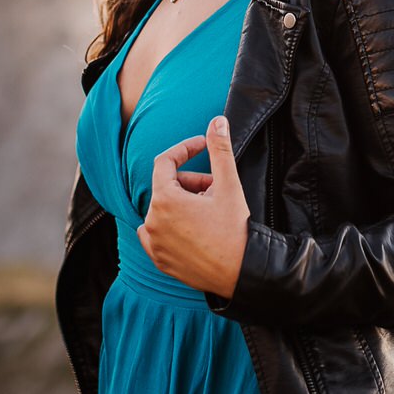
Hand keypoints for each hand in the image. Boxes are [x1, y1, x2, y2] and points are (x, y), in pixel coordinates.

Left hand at [138, 115, 249, 296]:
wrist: (241, 273)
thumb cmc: (234, 229)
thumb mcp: (228, 185)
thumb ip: (220, 150)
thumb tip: (217, 121)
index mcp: (164, 200)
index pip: (165, 162)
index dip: (185, 149)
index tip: (203, 147)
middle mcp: (152, 222)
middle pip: (167, 187)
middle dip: (191, 181)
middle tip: (216, 186)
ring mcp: (153, 244)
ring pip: (164, 210)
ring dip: (184, 203)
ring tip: (210, 209)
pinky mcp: (159, 260)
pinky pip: (158, 233)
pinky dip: (172, 225)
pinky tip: (195, 228)